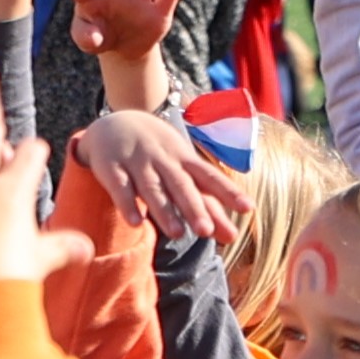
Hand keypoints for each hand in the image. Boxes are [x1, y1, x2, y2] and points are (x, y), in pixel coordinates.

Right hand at [69, 108, 251, 239]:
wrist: (117, 120)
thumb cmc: (160, 155)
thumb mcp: (184, 172)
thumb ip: (207, 204)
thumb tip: (233, 238)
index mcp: (185, 160)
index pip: (210, 177)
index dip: (228, 192)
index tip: (248, 208)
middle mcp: (164, 160)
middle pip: (182, 185)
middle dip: (195, 207)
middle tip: (206, 231)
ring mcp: (137, 163)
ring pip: (152, 188)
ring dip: (164, 210)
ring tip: (177, 234)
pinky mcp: (111, 168)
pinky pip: (120, 188)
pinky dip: (127, 204)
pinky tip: (136, 223)